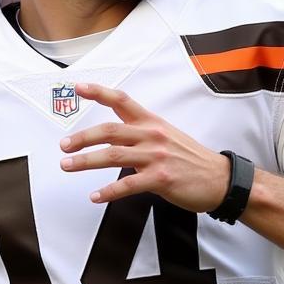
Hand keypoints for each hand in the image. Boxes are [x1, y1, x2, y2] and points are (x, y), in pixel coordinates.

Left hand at [59, 82, 231, 210]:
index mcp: (151, 123)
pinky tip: (95, 196)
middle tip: (64, 145)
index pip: (122, 101)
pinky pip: (128, 185)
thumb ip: (141, 135)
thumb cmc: (191, 159)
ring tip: (68, 165)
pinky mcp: (161, 180)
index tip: (78, 87)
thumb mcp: (167, 136)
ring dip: (86, 161)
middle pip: (110, 131)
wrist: (219, 179)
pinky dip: (109, 192)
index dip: (99, 93)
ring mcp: (156, 157)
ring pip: (113, 156)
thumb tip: (116, 140)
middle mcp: (152, 136)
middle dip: (82, 137)